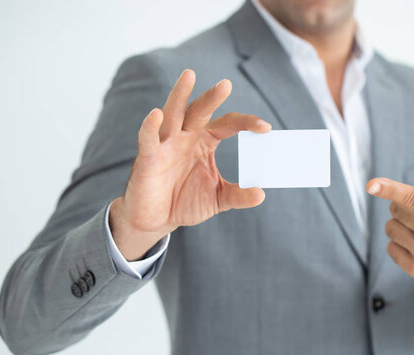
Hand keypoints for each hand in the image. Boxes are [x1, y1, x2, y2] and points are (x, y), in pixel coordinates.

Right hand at [109, 69, 270, 260]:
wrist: (156, 220)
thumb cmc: (185, 202)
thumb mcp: (217, 199)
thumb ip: (238, 195)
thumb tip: (261, 193)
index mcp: (205, 141)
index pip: (227, 124)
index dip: (246, 123)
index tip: (265, 128)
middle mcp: (186, 136)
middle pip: (199, 111)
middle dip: (211, 97)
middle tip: (226, 84)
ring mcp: (166, 144)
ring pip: (172, 114)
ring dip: (179, 95)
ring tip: (189, 75)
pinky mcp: (148, 157)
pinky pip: (149, 138)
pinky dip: (150, 126)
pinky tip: (156, 114)